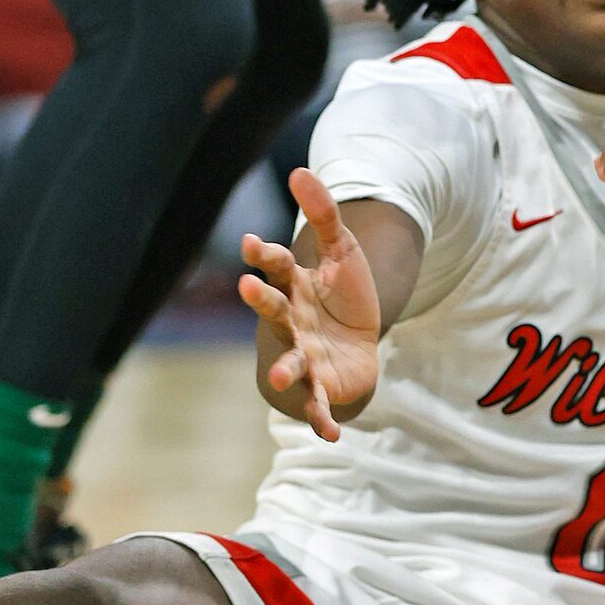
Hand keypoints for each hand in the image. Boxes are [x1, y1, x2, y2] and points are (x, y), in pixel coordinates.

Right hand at [239, 169, 382, 441]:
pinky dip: (323, 419)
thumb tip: (302, 170)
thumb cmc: (342, 295)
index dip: (267, 254)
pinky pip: (320, 404)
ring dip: (285, 371)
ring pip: (291, 362)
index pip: (278, 267)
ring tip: (281, 379)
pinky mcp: (322, 386)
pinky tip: (330, 433)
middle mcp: (292, 322)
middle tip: (249, 287)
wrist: (355, 341)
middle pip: (275, 311)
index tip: (255, 242)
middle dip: (262, 300)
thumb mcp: (343, 251)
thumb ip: (325, 215)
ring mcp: (304, 355)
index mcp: (294, 287)